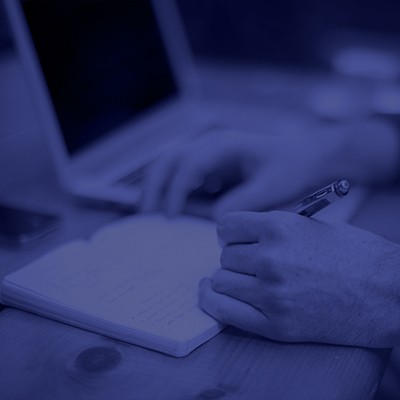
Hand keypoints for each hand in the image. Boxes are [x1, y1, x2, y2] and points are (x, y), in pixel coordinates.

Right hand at [140, 120, 398, 218]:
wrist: (309, 158)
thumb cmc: (294, 168)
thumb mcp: (272, 188)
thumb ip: (242, 203)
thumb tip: (214, 220)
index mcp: (225, 145)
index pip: (188, 164)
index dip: (174, 190)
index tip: (170, 217)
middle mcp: (213, 145)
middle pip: (170, 158)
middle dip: (153, 184)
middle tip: (146, 213)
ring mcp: (212, 155)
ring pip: (173, 165)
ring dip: (158, 186)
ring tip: (150, 212)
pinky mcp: (215, 167)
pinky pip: (186, 176)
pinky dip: (174, 191)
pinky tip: (174, 210)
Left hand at [199, 211, 399, 347]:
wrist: (390, 291)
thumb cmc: (355, 254)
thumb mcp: (311, 225)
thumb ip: (271, 228)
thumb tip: (240, 236)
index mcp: (279, 227)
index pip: (225, 226)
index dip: (229, 234)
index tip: (235, 240)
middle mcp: (270, 257)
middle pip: (225, 256)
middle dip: (235, 259)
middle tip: (251, 264)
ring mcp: (271, 292)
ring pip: (221, 281)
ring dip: (229, 280)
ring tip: (244, 281)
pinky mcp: (276, 324)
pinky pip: (224, 312)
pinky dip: (214, 302)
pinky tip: (213, 295)